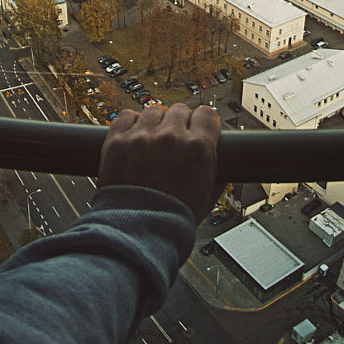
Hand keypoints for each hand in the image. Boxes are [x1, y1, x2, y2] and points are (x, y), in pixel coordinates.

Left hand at [97, 104, 221, 222]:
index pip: (207, 114)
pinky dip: (130, 123)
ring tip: (151, 142)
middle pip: (179, 111)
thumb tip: (226, 169)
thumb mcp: (207, 198)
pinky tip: (133, 136)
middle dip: (179, 124)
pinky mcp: (117, 141)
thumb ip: (217, 177)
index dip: (203, 123)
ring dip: (154, 124)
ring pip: (153, 111)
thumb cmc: (172, 220)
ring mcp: (141, 137)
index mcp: (198, 148)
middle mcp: (170, 137)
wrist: (135, 232)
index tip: (198, 129)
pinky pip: (126, 116)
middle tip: (173, 141)